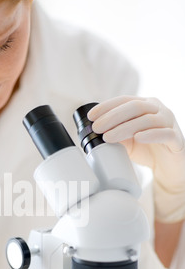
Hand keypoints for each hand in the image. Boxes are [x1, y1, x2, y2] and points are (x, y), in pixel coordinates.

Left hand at [88, 96, 184, 222]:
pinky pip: (165, 134)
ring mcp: (169, 123)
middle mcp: (158, 110)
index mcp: (145, 105)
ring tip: (108, 137)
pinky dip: (151, 134)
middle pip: (135, 106)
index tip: (91, 116)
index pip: (125, 100)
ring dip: (125, 127)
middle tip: (97, 128)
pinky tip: (138, 138)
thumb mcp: (126, 141)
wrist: (168, 169)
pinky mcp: (176, 139)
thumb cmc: (147, 150)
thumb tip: (94, 132)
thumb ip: (114, 133)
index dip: (107, 106)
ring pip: (147, 120)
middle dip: (112, 116)